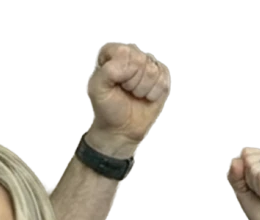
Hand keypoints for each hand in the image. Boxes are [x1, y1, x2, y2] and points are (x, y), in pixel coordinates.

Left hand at [84, 42, 171, 158]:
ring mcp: (147, 64)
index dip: (121, 71)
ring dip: (142, 89)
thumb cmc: (107, 108)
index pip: (123, 51)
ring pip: (152, 70)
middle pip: (140, 59)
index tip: (114, 83)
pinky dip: (154, 93)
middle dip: (132, 81)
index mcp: (111, 54)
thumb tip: (130, 65)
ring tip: (133, 94)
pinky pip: (164, 78)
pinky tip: (145, 96)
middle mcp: (130, 55)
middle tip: (124, 91)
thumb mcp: (96, 89)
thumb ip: (107, 71)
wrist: (121, 129)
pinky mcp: (161, 74)